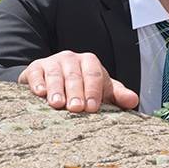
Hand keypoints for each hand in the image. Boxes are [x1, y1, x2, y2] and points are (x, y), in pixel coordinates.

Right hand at [17, 51, 138, 112]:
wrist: (53, 80)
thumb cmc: (82, 87)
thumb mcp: (102, 90)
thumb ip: (118, 95)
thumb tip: (133, 101)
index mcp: (90, 62)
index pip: (95, 75)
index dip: (94, 90)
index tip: (92, 107)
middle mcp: (71, 59)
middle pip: (75, 75)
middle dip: (76, 92)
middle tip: (76, 108)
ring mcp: (52, 62)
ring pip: (55, 74)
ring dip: (56, 89)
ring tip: (57, 104)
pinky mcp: (35, 68)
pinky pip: (36, 74)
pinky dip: (37, 83)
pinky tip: (40, 93)